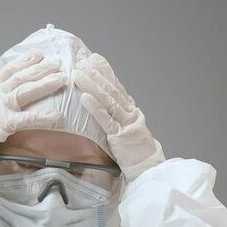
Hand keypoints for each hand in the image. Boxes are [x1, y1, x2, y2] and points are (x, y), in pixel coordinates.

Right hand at [0, 50, 66, 154]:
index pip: (8, 69)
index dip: (24, 60)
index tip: (37, 53)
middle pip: (21, 76)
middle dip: (41, 68)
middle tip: (57, 62)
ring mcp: (1, 106)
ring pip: (26, 90)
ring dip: (45, 83)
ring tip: (61, 78)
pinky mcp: (4, 123)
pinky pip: (28, 118)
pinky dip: (43, 116)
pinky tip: (57, 115)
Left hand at [72, 53, 164, 180]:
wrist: (148, 167)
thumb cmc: (135, 152)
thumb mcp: (126, 129)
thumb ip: (116, 116)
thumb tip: (101, 104)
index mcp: (131, 110)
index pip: (117, 86)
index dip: (105, 71)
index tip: (94, 58)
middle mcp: (130, 112)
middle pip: (111, 89)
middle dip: (96, 74)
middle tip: (82, 62)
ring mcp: (126, 123)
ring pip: (108, 100)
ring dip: (92, 86)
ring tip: (78, 75)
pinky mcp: (120, 136)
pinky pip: (106, 119)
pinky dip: (95, 107)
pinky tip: (84, 98)